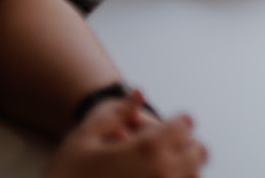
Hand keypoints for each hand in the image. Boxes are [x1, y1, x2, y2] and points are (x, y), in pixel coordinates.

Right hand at [46, 92, 205, 177]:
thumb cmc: (67, 177)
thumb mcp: (84, 137)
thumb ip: (116, 112)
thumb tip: (138, 95)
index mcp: (147, 150)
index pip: (184, 125)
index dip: (175, 121)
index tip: (168, 124)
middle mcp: (162, 174)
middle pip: (198, 151)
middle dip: (184, 144)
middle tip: (166, 145)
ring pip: (194, 176)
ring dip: (184, 167)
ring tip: (159, 166)